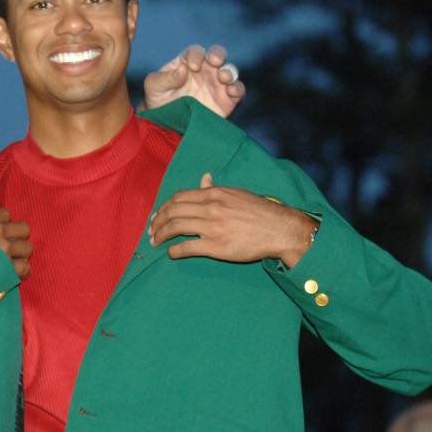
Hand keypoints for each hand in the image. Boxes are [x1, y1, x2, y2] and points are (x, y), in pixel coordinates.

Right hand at [0, 208, 31, 278]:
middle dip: (19, 238)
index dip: (5, 223)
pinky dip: (21, 271)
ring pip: (27, 248)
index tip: (0, 232)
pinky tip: (14, 274)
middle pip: (23, 229)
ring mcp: (4, 250)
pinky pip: (25, 267)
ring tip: (14, 261)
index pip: (5, 214)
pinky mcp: (8, 268)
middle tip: (12, 247)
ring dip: (22, 255)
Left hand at [142, 44, 245, 117]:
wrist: (165, 125)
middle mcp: (205, 70)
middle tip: (214, 61)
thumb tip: (182, 70)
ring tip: (223, 77)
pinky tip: (232, 91)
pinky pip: (238, 91)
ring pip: (230, 71)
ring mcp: (217, 84)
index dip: (196, 56)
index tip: (192, 67)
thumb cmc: (158, 100)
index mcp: (187, 62)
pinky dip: (238, 89)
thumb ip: (165, 77)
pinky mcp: (226, 101)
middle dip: (218, 55)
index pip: (195, 52)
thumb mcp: (154, 86)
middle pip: (217, 55)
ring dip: (229, 71)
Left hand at [149, 173, 316, 267]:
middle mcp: (210, 208)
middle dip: (157, 222)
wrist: (280, 229)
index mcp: (214, 194)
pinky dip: (174, 250)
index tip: (157, 215)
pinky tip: (171, 253)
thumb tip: (204, 179)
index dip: (164, 207)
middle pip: (172, 212)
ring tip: (155, 242)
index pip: (179, 197)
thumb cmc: (260, 212)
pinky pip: (187, 247)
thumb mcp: (237, 194)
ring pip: (175, 228)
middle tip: (151, 231)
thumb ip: (216, 189)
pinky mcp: (216, 246)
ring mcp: (212, 227)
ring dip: (161, 235)